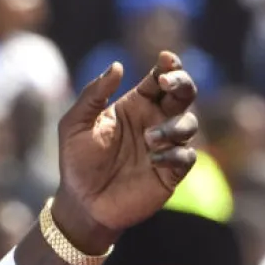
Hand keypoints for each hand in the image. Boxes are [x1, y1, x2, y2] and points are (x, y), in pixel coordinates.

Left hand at [54, 50, 200, 249]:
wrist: (80, 203)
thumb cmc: (76, 162)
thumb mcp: (74, 125)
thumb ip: (92, 95)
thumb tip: (117, 66)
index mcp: (136, 105)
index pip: (160, 77)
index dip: (169, 66)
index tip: (165, 60)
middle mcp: (155, 121)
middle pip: (184, 93)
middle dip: (182, 82)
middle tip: (166, 83)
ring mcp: (165, 146)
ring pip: (189, 124)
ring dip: (173, 126)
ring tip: (149, 138)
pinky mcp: (170, 173)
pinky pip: (186, 157)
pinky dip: (175, 154)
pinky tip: (154, 160)